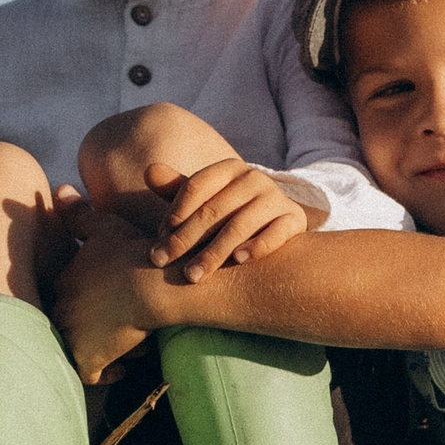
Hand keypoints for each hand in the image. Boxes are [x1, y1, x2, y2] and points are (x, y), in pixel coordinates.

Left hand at [54, 207, 161, 384]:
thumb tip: (58, 188)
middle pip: (62, 324)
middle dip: (82, 326)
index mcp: (63, 282)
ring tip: (115, 346)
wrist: (153, 281)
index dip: (81, 300)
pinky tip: (122, 369)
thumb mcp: (104, 226)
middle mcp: (59, 310)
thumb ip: (78, 214)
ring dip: (92, 348)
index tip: (101, 302)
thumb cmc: (134, 250)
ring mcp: (71, 336)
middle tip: (108, 327)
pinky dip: (105, 373)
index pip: (61, 296)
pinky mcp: (88, 357)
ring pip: (72, 349)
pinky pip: (90, 375)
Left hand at [148, 159, 310, 281]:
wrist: (278, 222)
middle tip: (163, 263)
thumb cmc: (230, 212)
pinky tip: (239, 260)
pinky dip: (258, 246)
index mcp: (229, 168)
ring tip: (194, 275)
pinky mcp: (295, 219)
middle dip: (185, 239)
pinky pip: (276, 233)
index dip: (173, 214)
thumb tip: (149, 171)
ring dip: (214, 252)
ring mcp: (276, 198)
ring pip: (240, 225)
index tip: (158, 241)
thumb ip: (177, 189)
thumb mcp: (204, 199)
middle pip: (213, 210)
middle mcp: (254, 178)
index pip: (195, 187)